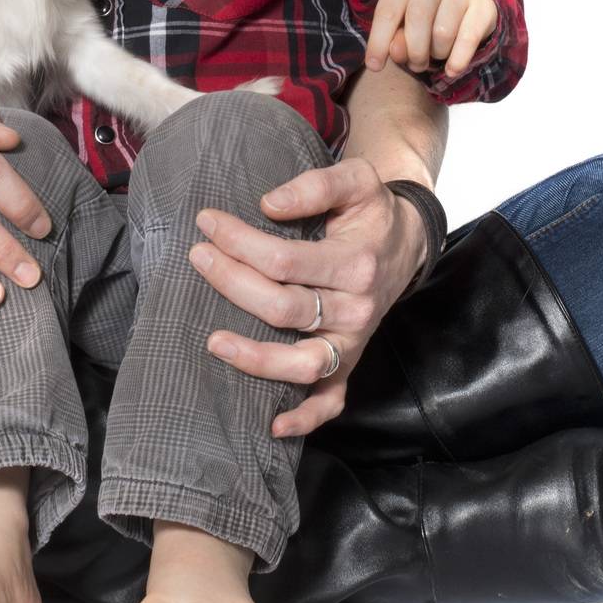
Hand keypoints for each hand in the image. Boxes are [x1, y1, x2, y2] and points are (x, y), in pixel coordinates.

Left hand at [187, 157, 427, 437]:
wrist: (405, 242)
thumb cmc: (370, 210)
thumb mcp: (356, 179)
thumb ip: (315, 186)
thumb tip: (268, 204)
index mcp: (356, 263)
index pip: (285, 260)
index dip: (240, 242)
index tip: (207, 222)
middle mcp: (356, 309)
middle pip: (283, 309)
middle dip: (232, 282)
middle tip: (197, 257)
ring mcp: (353, 342)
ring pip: (303, 363)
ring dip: (256, 358)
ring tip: (213, 341)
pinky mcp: (349, 363)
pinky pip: (331, 401)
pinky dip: (304, 418)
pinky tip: (271, 424)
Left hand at [364, 0, 496, 77]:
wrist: (462, 4)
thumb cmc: (423, 18)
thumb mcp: (402, 27)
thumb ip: (395, 40)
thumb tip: (398, 52)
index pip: (387, 12)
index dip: (379, 42)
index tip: (374, 66)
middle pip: (418, 18)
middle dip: (414, 51)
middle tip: (415, 65)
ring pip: (443, 32)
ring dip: (436, 54)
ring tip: (435, 55)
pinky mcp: (483, 6)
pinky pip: (468, 39)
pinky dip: (457, 60)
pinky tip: (451, 69)